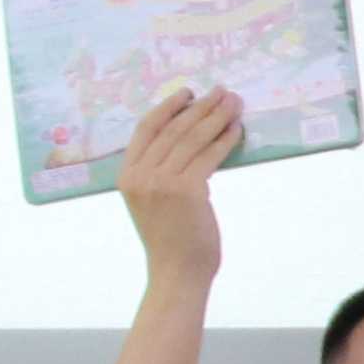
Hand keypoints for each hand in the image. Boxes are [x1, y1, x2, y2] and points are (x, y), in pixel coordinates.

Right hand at [119, 82, 241, 285]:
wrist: (176, 272)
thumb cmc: (170, 240)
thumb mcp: (152, 201)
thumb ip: (159, 173)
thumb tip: (191, 138)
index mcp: (126, 175)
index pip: (146, 129)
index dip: (168, 107)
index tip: (188, 93)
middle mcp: (140, 175)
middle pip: (173, 129)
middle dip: (200, 107)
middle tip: (222, 91)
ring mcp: (161, 182)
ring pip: (193, 139)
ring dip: (217, 117)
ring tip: (235, 103)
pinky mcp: (187, 190)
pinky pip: (210, 156)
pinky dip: (226, 140)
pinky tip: (237, 129)